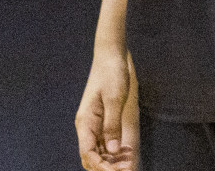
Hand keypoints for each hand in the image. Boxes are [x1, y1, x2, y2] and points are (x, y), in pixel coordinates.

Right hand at [76, 49, 138, 170]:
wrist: (111, 55)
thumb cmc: (112, 74)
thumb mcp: (115, 99)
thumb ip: (112, 125)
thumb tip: (113, 150)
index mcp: (85, 122)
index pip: (88, 153)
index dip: (101, 166)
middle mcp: (87, 126)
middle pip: (92, 156)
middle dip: (106, 167)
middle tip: (127, 169)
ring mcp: (94, 124)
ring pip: (99, 151)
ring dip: (112, 160)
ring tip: (129, 164)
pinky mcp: (102, 120)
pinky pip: (105, 142)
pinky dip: (115, 150)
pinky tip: (127, 153)